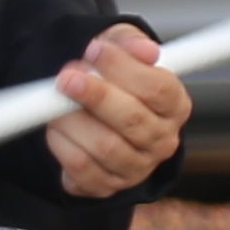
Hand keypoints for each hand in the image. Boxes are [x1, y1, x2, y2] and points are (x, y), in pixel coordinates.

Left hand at [45, 19, 192, 198]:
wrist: (94, 113)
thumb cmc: (113, 79)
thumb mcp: (123, 50)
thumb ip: (130, 44)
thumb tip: (144, 50)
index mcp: (174, 106)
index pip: (158, 89)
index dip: (123, 68)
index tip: (95, 50)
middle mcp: (162, 140)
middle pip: (132, 119)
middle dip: (95, 95)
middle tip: (67, 78)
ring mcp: (136, 167)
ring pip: (105, 146)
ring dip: (72, 120)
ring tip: (55, 102)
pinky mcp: (106, 185)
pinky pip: (81, 169)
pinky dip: (61, 145)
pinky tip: (55, 127)